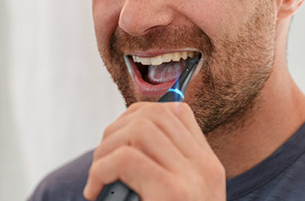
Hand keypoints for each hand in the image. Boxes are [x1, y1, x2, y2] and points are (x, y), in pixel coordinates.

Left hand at [83, 102, 225, 199]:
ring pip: (137, 130)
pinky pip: (125, 159)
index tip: (118, 142)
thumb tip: (128, 140)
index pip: (177, 112)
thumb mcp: (180, 196)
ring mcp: (192, 179)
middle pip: (154, 114)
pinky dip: (100, 170)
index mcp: (208, 166)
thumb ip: (166, 172)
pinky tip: (96, 190)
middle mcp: (205, 167)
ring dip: (105, 150)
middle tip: (101, 162)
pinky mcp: (173, 193)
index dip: (139, 115)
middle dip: (116, 130)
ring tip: (97, 178)